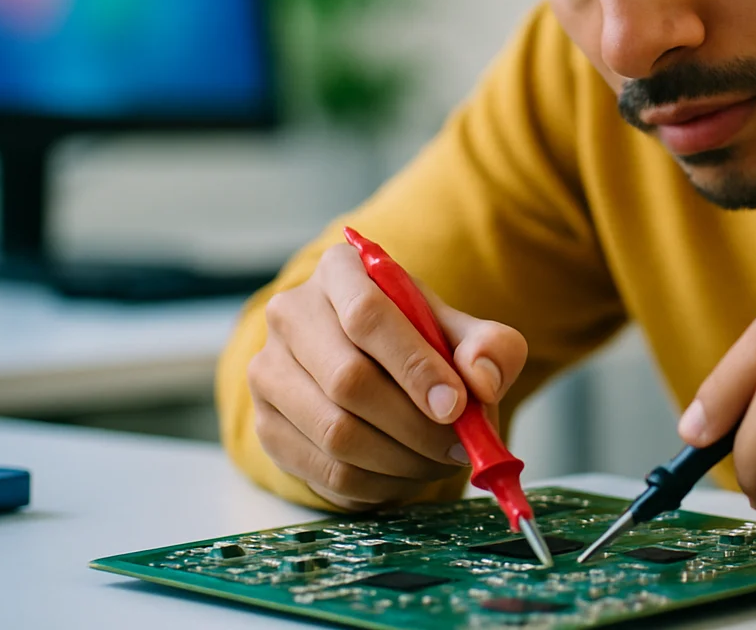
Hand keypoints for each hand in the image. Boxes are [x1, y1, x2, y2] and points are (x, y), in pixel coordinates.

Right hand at [247, 243, 526, 508]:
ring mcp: (269, 371)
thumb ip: (490, 347)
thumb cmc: (420, 341)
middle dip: (416, 425)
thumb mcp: (462, 332)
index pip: (367, 315)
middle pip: (348, 380)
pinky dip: (378, 484)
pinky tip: (408, 473)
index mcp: (340, 271)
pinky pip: (325, 472)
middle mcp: (291, 314)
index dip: (414, 366)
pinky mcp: (266, 424)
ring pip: (335, 433)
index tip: (456, 406)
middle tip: (460, 446)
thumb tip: (483, 381)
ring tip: (441, 460)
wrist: (373, 365)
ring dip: (401, 460)